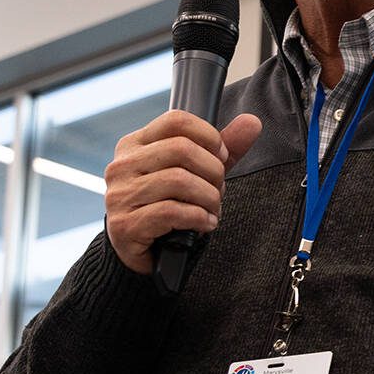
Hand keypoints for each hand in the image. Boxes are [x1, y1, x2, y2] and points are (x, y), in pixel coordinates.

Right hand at [104, 111, 263, 275]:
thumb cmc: (170, 206)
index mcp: (136, 145)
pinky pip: (171, 212)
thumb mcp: (197, 173)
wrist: (144, 252)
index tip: (221, 157)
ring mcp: (120, 195)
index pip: (176, 121)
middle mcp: (122, 166)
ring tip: (212, 210)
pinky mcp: (124, 225)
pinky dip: (198, 218)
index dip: (209, 137)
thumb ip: (223, 148)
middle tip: (218, 190)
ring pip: (179, 181)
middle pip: (181, 149)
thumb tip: (252, 122)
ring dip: (209, 198)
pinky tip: (205, 224)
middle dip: (213, 171)